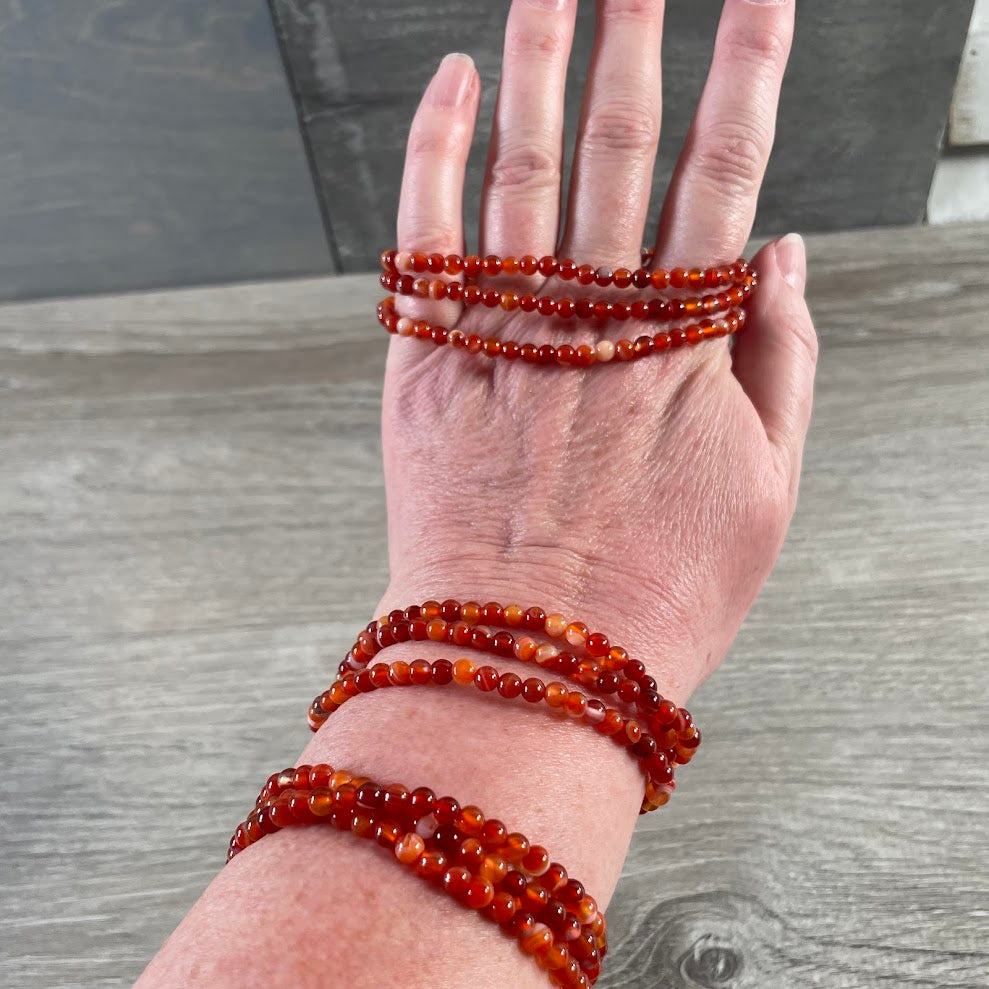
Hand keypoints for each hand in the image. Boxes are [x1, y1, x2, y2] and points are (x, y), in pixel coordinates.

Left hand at [380, 0, 816, 702]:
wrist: (535, 666)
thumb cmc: (661, 591)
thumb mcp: (767, 490)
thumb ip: (782, 362)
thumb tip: (777, 252)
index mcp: (685, 347)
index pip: (728, 172)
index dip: (749, 70)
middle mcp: (594, 325)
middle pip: (620, 146)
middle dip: (635, 34)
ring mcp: (503, 340)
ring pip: (521, 167)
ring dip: (535, 59)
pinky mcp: (426, 368)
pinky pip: (427, 238)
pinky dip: (433, 152)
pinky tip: (450, 81)